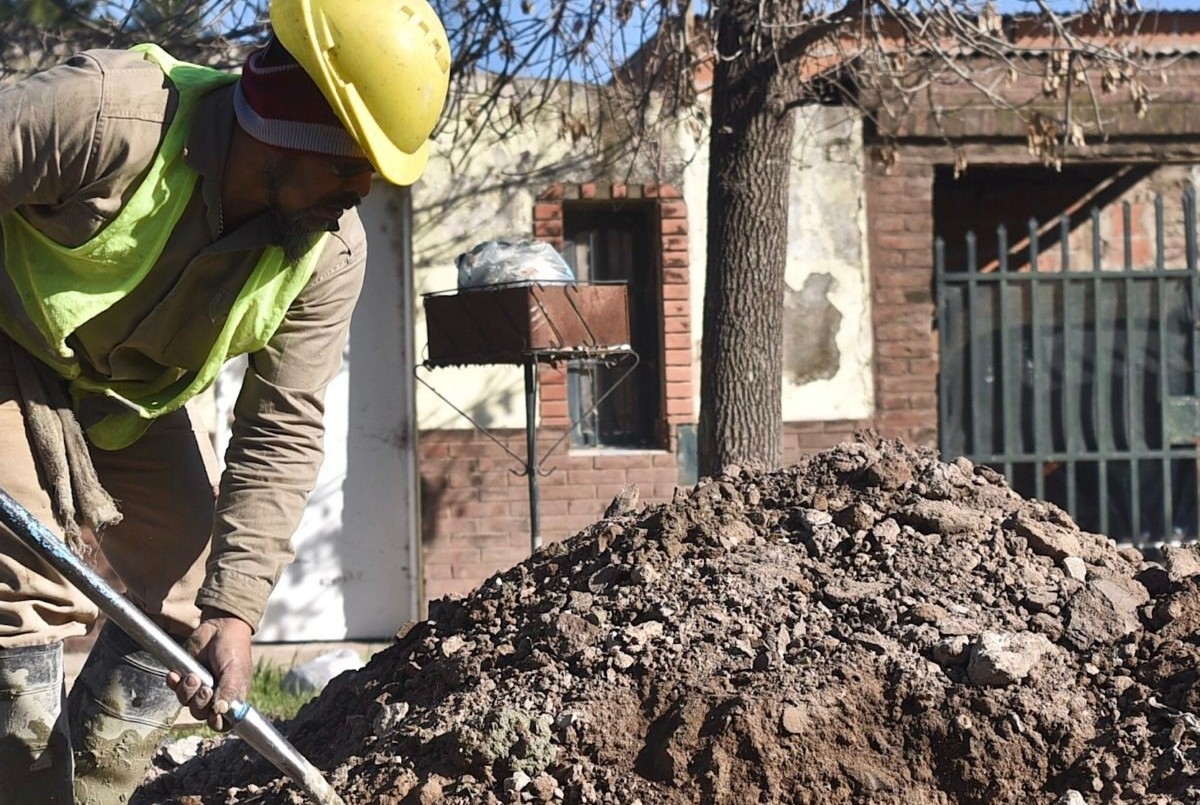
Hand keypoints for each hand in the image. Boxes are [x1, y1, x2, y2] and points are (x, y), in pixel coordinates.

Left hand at [166, 608, 252, 731]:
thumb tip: (221, 711)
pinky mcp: (185, 676)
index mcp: (231, 697)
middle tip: (204, 688)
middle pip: (201, 715)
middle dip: (199, 704)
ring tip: (192, 675)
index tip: (213, 716)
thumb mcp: (235, 670)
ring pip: (186, 703)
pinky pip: (174, 689)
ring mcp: (199, 687)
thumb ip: (229, 691)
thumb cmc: (233, 648)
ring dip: (187, 692)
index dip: (216, 723)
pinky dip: (173, 683)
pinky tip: (175, 674)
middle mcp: (215, 695)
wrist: (218, 626)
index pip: (223, 722)